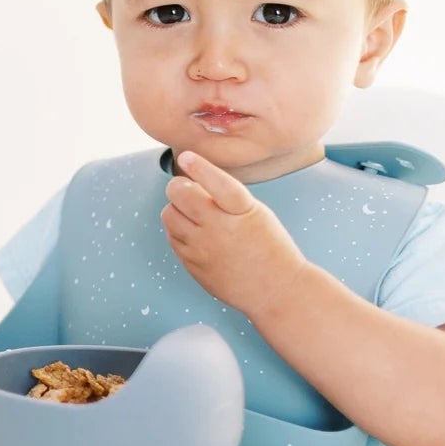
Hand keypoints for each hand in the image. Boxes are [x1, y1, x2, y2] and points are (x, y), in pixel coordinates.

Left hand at [162, 149, 311, 315]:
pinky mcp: (192, 264)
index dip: (201, 168)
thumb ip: (226, 197)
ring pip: (169, 215)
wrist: (275, 289)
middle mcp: (220, 228)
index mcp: (243, 211)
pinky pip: (172, 238)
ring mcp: (203, 248)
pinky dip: (178, 231)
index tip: (187, 156)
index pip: (219, 184)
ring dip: (177, 209)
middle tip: (187, 189)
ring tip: (193, 214)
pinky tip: (195, 234)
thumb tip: (192, 180)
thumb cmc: (268, 245)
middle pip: (179, 195)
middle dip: (179, 186)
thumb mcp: (256, 212)